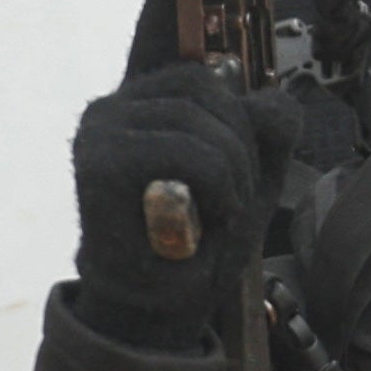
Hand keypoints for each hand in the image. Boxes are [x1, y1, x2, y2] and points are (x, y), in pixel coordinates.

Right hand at [68, 63, 268, 354]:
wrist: (159, 304)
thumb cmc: (196, 243)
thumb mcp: (250, 176)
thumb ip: (266, 132)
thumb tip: (270, 99)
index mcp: (140, 106)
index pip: (192, 66)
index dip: (226, 101)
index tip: (231, 162)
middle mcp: (111, 109)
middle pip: (204, 85)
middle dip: (241, 145)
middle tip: (234, 201)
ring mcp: (100, 131)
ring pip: (196, 116)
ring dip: (232, 171)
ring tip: (221, 212)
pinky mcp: (101, 161)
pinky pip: (184, 150)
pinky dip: (215, 184)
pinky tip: (206, 215)